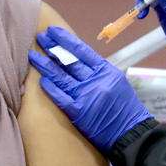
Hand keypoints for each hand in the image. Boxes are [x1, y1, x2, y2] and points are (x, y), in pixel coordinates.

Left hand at [27, 26, 152, 151]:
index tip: (52, 31)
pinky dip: (51, 88)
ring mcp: (87, 96)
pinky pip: (61, 97)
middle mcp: (96, 81)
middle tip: (40, 37)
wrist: (132, 134)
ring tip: (33, 56)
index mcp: (106, 71)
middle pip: (69, 61)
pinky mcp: (80, 113)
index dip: (65, 39)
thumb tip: (77, 59)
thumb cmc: (125, 109)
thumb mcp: (116, 82)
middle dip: (52, 48)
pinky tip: (41, 81)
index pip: (82, 50)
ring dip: (45, 65)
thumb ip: (98, 71)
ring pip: (61, 77)